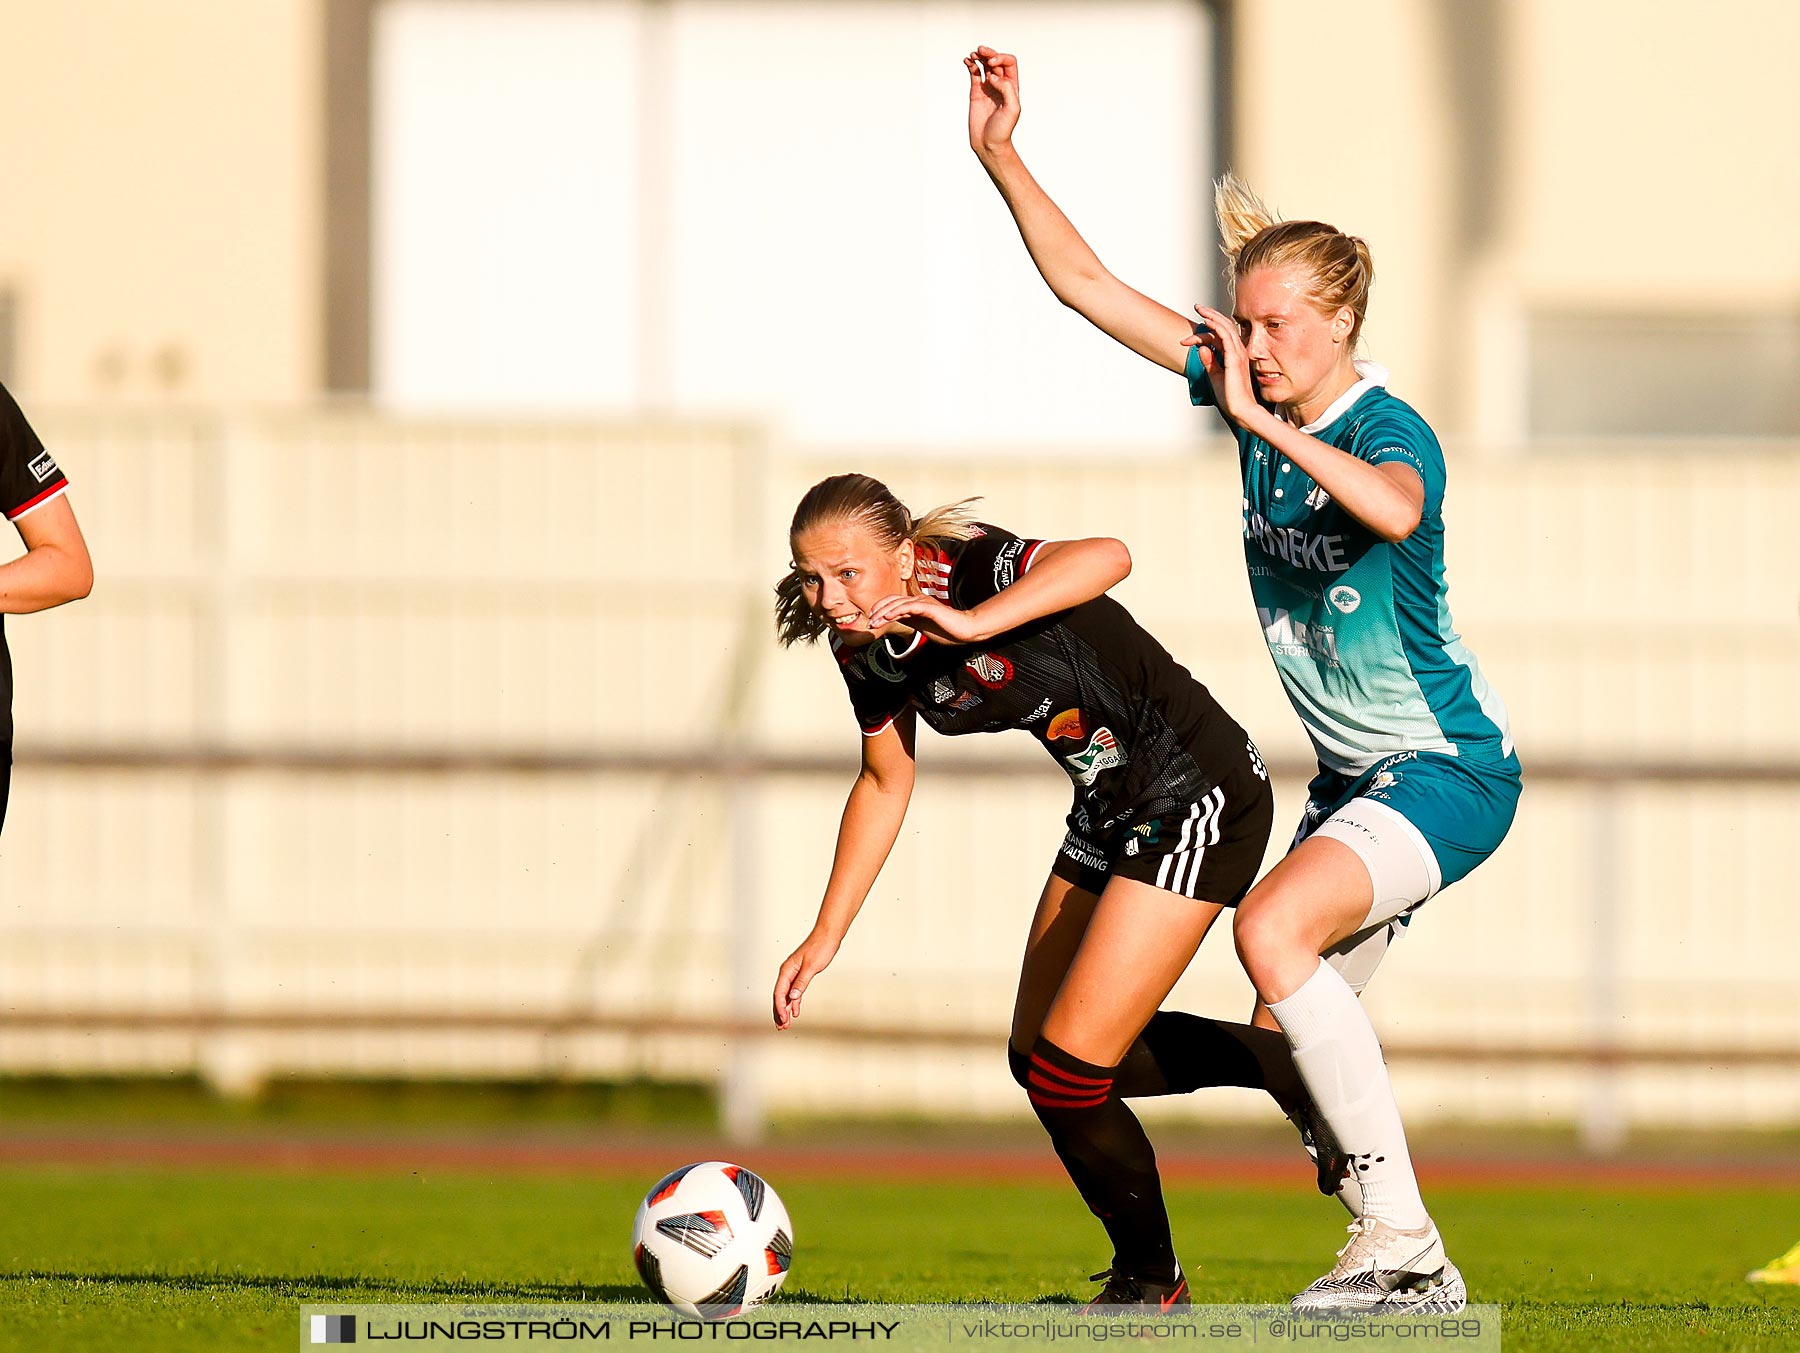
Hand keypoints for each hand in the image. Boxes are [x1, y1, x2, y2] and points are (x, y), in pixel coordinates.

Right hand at [773, 930, 840, 1029]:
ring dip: (786, 1009)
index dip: (780, 1008)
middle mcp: (787, 972)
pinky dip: (794, 1002)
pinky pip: (794, 991)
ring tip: (786, 1024)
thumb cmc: (820, 948)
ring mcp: (793, 974)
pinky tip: (795, 1011)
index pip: (779, 993)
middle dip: (779, 1012)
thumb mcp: (811, 966)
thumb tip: (793, 997)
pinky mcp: (801, 974)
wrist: (828, 936)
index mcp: (787, 970)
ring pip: (786, 995)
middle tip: (782, 1027)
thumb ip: (801, 982)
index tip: (784, 1021)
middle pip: (779, 996)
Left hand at [866, 593, 986, 644]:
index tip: (872, 620)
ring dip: (884, 612)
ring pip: (898, 603)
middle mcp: (918, 600)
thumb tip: (893, 622)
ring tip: (874, 621)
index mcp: (916, 604)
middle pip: (892, 600)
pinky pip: (910, 607)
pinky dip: (897, 611)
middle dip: (878, 611)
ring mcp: (924, 602)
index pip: (893, 602)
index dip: (880, 609)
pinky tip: (888, 617)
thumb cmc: (947, 630)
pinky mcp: (929, 607)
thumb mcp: (921, 626)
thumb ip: (909, 621)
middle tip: (869, 622)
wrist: (965, 630)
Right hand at [965, 46, 1019, 156]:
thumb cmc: (1003, 130)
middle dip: (989, 53)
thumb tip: (992, 76)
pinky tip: (967, 61)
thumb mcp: (1012, 109)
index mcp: (1012, 86)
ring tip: (973, 54)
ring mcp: (988, 87)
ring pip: (984, 65)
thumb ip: (1006, 89)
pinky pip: (974, 74)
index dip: (1001, 58)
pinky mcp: (976, 92)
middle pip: (996, 60)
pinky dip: (970, 65)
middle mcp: (1000, 84)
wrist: (989, 144)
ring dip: (979, 57)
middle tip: (980, 51)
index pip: (1009, 63)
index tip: (992, 64)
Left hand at [1181, 304, 1263, 426]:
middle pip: (1225, 327)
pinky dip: (1216, 327)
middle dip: (1211, 315)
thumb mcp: (1215, 377)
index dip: (1207, 331)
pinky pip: (1226, 337)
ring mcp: (1238, 354)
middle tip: (1198, 307)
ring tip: (1200, 310)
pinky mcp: (1235, 359)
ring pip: (1226, 328)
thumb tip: (1201, 348)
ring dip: (1212, 317)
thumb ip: (1209, 362)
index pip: (1222, 336)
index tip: (1190, 335)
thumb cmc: (1230, 398)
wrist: (1240, 411)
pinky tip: (1206, 321)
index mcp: (1235, 356)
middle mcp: (1239, 352)